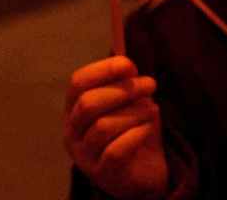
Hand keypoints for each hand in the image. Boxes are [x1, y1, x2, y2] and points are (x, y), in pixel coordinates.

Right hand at [64, 56, 167, 198]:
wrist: (143, 172)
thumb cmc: (132, 130)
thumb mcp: (130, 100)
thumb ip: (124, 79)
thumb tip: (124, 53)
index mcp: (74, 109)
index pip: (78, 82)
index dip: (103, 69)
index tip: (130, 66)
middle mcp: (72, 132)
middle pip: (88, 103)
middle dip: (123, 90)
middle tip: (150, 84)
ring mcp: (84, 155)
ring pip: (102, 126)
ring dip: (134, 112)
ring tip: (154, 108)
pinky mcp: (101, 173)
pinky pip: (114, 151)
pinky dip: (135, 134)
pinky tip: (148, 128)